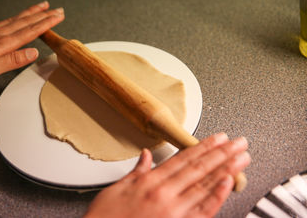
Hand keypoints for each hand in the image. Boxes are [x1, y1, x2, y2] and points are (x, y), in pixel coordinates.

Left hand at [0, 1, 63, 88]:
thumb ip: (13, 60)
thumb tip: (33, 53)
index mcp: (2, 44)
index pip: (30, 31)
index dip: (46, 24)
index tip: (58, 17)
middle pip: (25, 22)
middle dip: (43, 15)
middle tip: (56, 9)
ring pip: (15, 19)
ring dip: (31, 13)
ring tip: (42, 6)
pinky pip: (5, 21)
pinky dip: (16, 17)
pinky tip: (16, 18)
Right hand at [84, 133, 249, 217]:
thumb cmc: (107, 217)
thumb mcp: (117, 188)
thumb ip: (136, 171)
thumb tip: (146, 156)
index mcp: (150, 181)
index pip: (183, 158)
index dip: (203, 146)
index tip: (218, 138)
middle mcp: (165, 192)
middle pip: (199, 168)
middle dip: (221, 153)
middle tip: (238, 143)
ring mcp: (173, 210)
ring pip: (205, 185)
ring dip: (225, 169)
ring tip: (241, 158)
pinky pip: (202, 210)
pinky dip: (216, 195)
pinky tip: (228, 182)